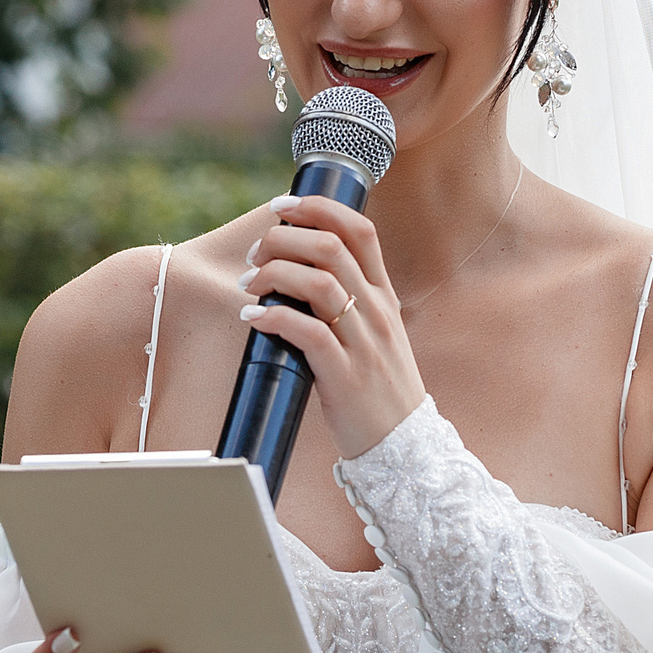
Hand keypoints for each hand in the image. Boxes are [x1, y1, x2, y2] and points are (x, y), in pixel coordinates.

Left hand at [236, 193, 427, 456]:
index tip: (281, 207)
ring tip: (248, 285)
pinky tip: (253, 317)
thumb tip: (294, 269)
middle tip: (254, 255)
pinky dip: (274, 317)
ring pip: (317, 283)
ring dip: (272, 274)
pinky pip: (307, 332)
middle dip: (282, 240)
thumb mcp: (374, 333)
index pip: (360, 230)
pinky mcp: (345, 376)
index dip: (319, 207)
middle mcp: (377, 312)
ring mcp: (364, 343)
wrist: (404, 445)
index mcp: (384, 295)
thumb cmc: (376, 386)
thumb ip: (347, 300)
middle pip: (330, 248)